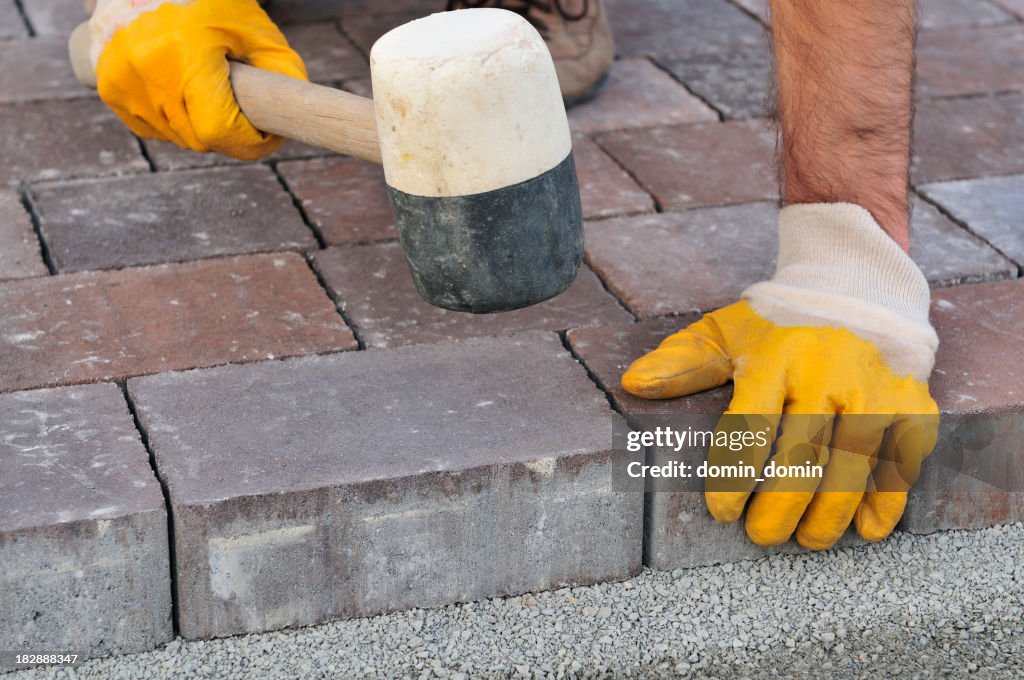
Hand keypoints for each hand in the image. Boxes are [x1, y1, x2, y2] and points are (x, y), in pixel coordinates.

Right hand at [89, 0, 306, 159]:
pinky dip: (175, 121)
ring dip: (201, 127)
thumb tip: (292, 118)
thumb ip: (283, 74)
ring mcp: (120, 80)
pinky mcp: (108, 87)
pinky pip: (154, 129)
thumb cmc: (210, 1)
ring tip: (211, 91)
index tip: (267, 134)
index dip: (250, 142)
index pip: (219, 130)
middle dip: (230, 133)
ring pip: (178, 138)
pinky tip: (184, 91)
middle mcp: (145, 69)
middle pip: (200, 139)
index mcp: (184, 52)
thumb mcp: (256, 30)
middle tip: (244, 109)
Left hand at [621, 203, 939, 549]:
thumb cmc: (779, 325)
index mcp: (777, 359)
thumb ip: (682, 361)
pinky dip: (887, 498)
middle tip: (761, 536)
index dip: (734, 476)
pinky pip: (901, 458)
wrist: (857, 291)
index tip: (721, 511)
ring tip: (807, 540)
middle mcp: (828, 372)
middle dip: (779, 506)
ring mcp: (874, 389)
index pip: (751, 426)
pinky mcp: (911, 402)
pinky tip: (866, 528)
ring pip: (853, 466)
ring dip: (829, 513)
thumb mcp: (726, 332)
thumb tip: (632, 384)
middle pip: (802, 456)